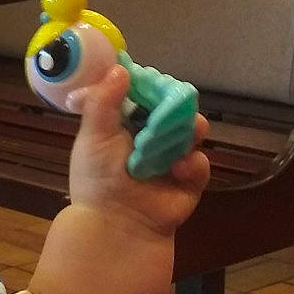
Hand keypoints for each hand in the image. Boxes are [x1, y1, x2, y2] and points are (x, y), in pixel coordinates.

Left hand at [66, 63, 209, 237]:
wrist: (115, 225)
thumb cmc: (97, 180)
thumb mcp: (92, 136)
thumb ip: (102, 101)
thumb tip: (119, 67)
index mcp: (126, 124)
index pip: (144, 94)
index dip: (150, 86)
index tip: (151, 80)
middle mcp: (151, 137)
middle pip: (174, 109)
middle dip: (175, 105)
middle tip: (173, 104)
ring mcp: (172, 157)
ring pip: (192, 131)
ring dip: (189, 130)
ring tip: (186, 132)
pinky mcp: (189, 180)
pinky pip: (200, 162)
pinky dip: (192, 163)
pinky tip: (179, 168)